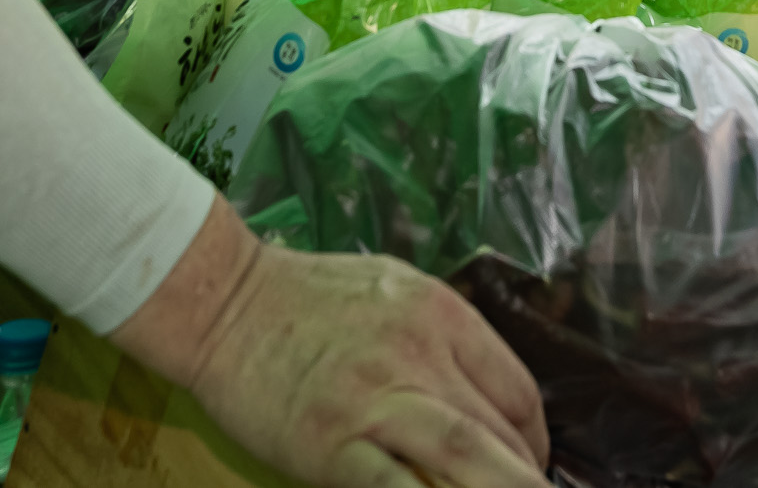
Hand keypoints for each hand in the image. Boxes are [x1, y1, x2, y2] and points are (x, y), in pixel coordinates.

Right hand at [190, 241, 549, 487]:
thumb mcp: (394, 290)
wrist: (224, 302)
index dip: (534, 438)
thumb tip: (479, 391)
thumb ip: (442, 338)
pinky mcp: (332, 442)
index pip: (516, 389)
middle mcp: (421, 354)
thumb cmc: (307, 297)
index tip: (528, 463)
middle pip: (500, 430)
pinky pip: (396, 487)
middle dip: (524, 478)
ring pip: (466, 456)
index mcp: (441, 314)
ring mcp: (377, 399)